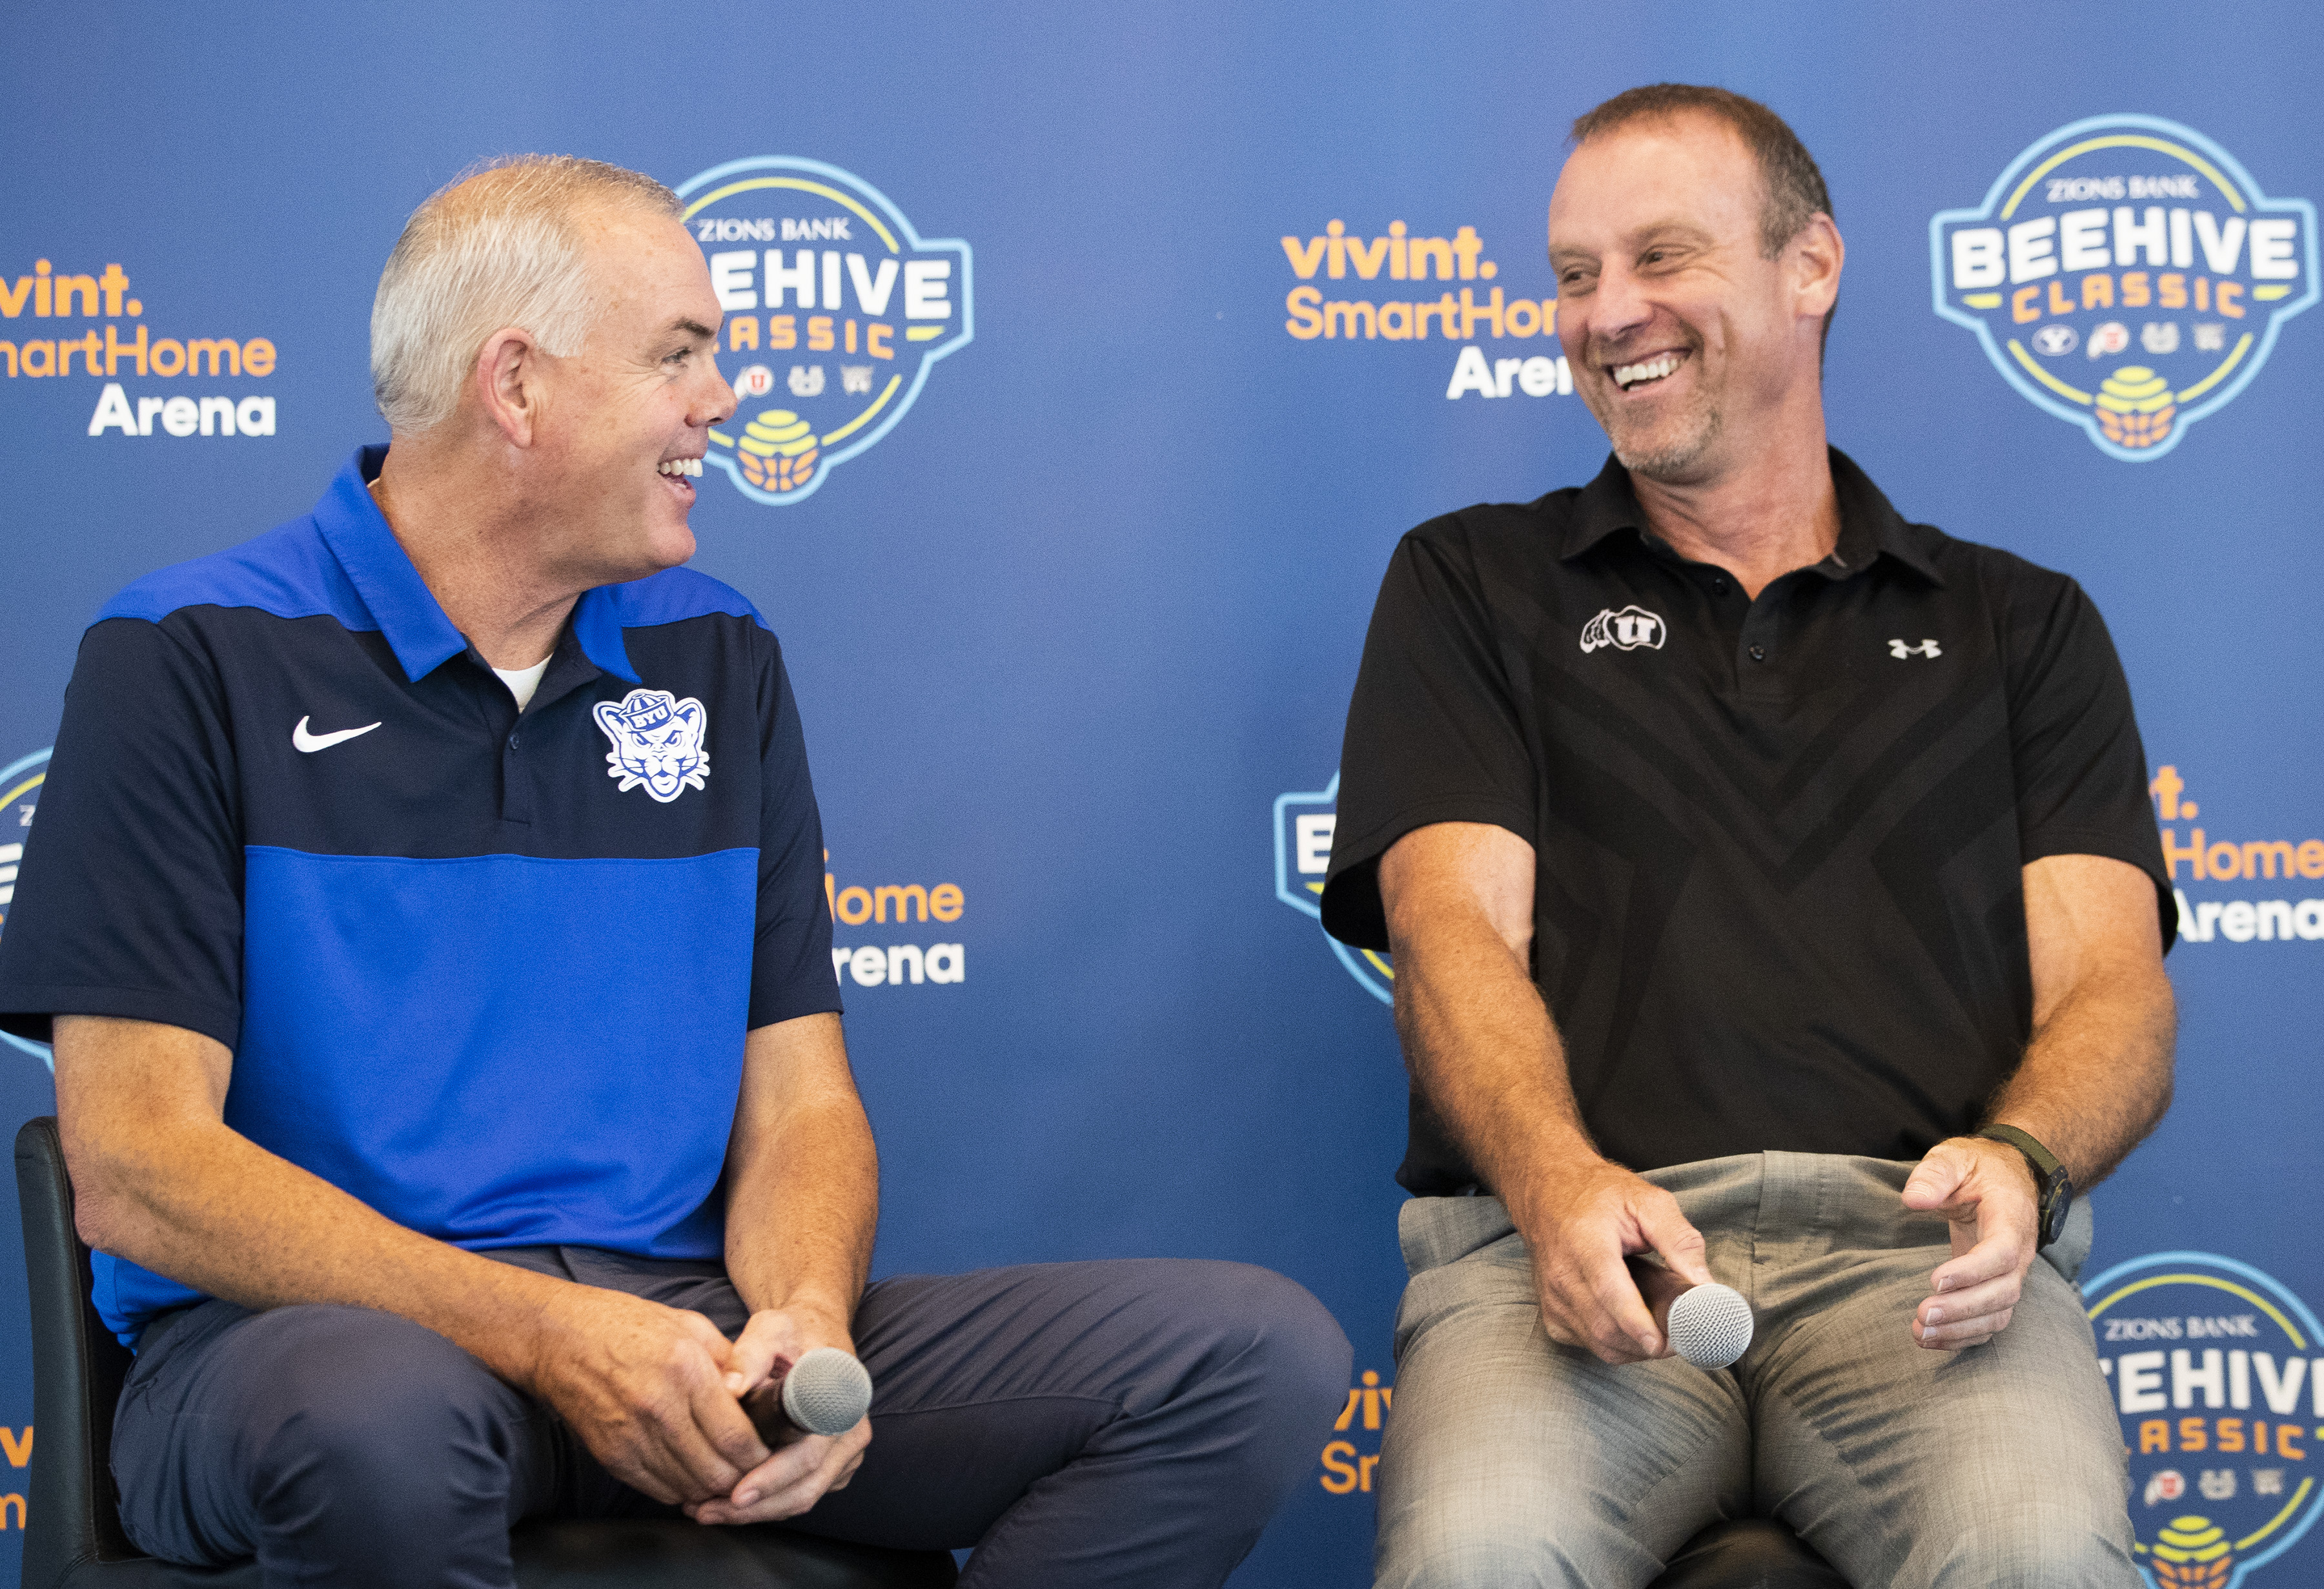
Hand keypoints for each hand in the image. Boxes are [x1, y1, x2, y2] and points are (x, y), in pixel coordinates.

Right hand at [526, 1285, 770, 1506]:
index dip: (761, 1454)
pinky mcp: (611, 1457)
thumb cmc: (625, 1325)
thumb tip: (759, 1394)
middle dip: (743, 1477)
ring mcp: (632, 1438)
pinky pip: (659, 1491)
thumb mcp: (689, 1326)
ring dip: (714, 1489)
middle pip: (717, 1471)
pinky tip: (692, 1476)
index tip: (770, 1453)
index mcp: (686, 1370)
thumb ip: (729, 1361)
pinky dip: (682, 1490)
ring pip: (690, 1488)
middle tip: (754, 1470)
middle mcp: (660, 1409)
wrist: (558, 1339)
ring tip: (727, 1475)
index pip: (736, 1436)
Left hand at [687, 1303, 871, 1524]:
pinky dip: (766, 1505)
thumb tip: (729, 1387)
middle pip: (804, 1488)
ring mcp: (846, 1454)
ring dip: (754, 1512)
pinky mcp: (835, 1466)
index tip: (736, 1493)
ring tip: (705, 1509)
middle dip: (752, 1507)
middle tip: (703, 1509)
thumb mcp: (771, 1329)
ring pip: (801, 1498)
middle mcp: (852, 1433)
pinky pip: (801, 1494)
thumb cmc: (793, 1332)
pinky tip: (727, 1502)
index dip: (772, 1478)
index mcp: (842, 1402)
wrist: (817, 1333)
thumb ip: (750, 1354)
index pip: (808, 1455)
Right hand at [1512, 1159, 1711, 1363]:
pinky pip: (1590, 1344)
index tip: (1663, 1342)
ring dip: (1638, 1348)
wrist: (1549, 1193)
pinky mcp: (1552, 1314)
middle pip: (1606, 1327)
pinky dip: (1618, 1345)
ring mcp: (1553, 1298)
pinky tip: (1633, 1326)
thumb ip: (1680, 1240)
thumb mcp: (1648, 1201)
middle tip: (1683, 1333)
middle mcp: (1562, 1274)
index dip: (1636, 1322)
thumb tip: (1705, 1284)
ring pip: (1600, 1343)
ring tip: (1662, 1327)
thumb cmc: (1600, 1195)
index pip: (1608, 1291)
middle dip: (1650, 1342)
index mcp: (1585, 1242)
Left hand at [1901, 1136, 2039, 1349]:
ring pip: (1998, 1314)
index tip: (1935, 1280)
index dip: (1972, 1271)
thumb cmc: (1978, 1167)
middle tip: (1922, 1314)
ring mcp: (2010, 1274)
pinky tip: (1931, 1339)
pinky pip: (1988, 1322)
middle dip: (1962, 1309)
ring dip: (1960, 1329)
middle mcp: (2018, 1252)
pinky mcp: (1996, 1287)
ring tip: (1920, 1332)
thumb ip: (1934, 1175)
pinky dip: (1963, 1336)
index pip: (2003, 1253)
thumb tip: (1913, 1199)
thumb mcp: (1954, 1157)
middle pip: (2002, 1292)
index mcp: (2011, 1218)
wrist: (2007, 1176)